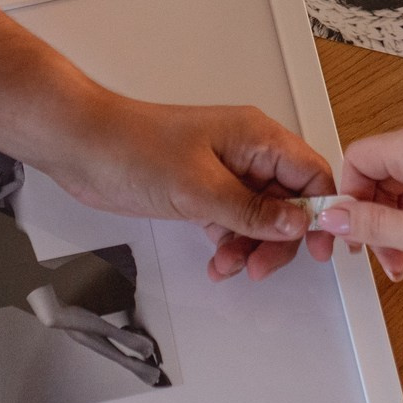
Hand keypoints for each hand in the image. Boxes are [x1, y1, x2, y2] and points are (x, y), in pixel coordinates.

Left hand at [36, 95, 336, 280]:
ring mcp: (223, 172)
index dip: (321, 212)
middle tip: (262, 266)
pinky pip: (232, 221)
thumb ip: (251, 210)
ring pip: (260, 216)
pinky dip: (230, 243)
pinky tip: (218, 261)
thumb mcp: (199, 188)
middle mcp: (245, 152)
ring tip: (231, 265)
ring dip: (252, 246)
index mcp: (255, 136)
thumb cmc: (130, 147)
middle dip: (280, 238)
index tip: (320, 247)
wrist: (81, 146)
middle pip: (289, 201)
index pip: (310, 172)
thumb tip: (296, 222)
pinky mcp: (201, 189)